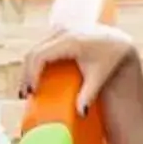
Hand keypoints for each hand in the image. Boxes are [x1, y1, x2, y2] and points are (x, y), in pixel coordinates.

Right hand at [21, 23, 137, 115]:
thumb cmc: (110, 59)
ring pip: (34, 49)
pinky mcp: (58, 32)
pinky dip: (35, 63)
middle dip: (26, 74)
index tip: (31, 92)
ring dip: (28, 69)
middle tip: (24, 95)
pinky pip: (41, 47)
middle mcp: (62, 32)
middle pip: (33, 53)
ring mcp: (58, 30)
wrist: (118, 41)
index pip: (41, 56)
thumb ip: (89, 95)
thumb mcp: (99, 77)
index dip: (32, 74)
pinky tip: (34, 78)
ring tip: (27, 89)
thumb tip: (81, 113)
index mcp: (71, 41)